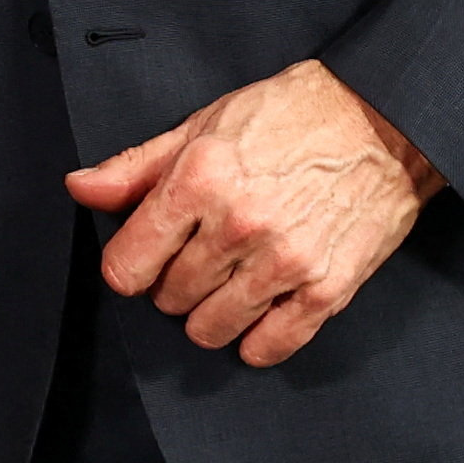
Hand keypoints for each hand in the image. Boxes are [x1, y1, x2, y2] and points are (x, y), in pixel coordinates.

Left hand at [64, 60, 443, 366]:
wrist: (382, 120)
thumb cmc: (290, 115)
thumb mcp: (203, 125)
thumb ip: (137, 166)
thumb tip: (81, 189)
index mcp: (200, 179)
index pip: (127, 266)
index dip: (129, 266)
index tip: (144, 257)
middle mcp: (239, 226)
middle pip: (168, 299)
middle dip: (172, 284)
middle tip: (196, 258)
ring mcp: (285, 262)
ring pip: (212, 329)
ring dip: (210, 314)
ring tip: (227, 283)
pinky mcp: (327, 289)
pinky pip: (271, 346)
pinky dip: (257, 340)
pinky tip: (259, 312)